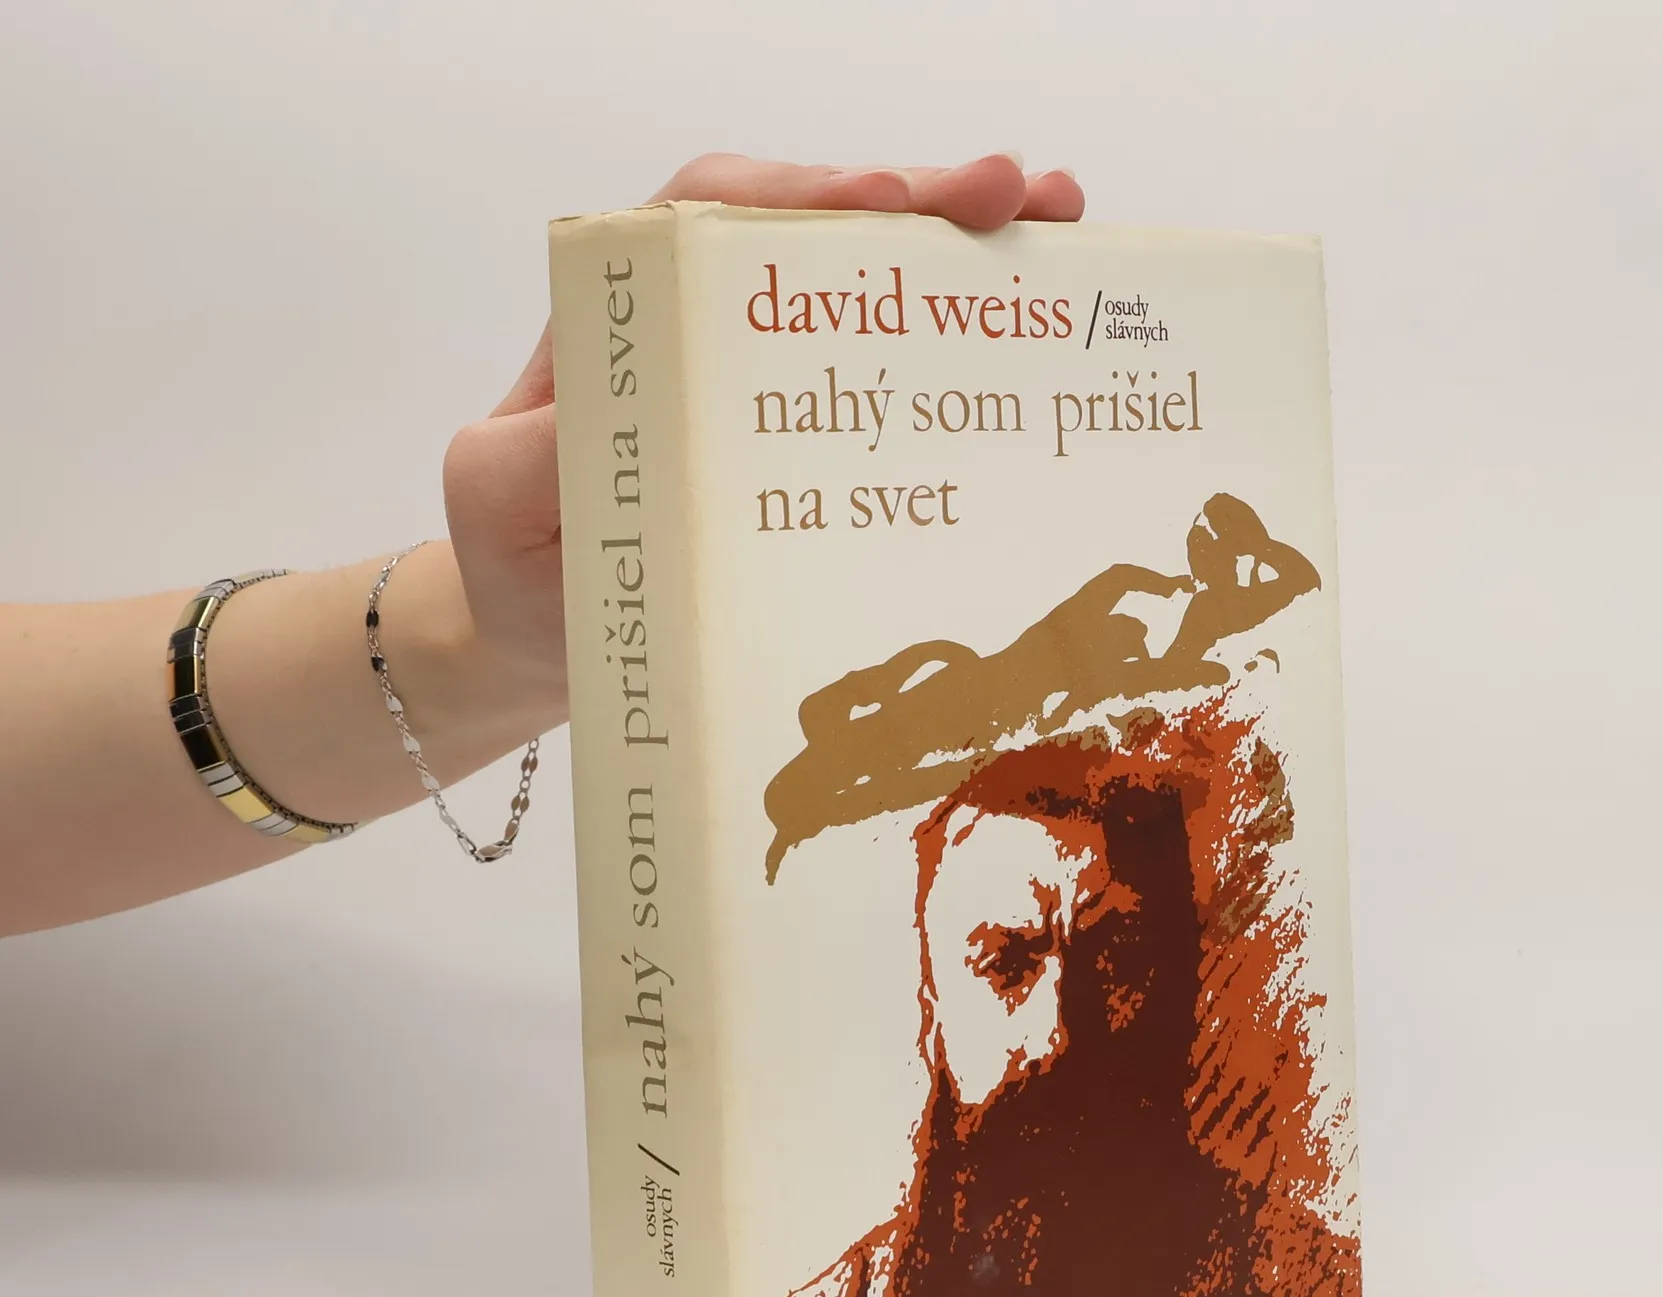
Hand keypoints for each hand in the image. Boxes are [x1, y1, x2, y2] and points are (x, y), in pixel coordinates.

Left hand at [440, 154, 1084, 715]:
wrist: (550, 629)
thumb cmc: (520, 556)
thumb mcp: (496, 499)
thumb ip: (525, 454)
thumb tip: (597, 420)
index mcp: (637, 308)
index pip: (716, 214)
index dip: (804, 199)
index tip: (879, 202)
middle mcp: (714, 316)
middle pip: (819, 224)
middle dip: (922, 200)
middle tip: (1015, 193)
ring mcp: (774, 369)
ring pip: (873, 277)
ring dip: (968, 242)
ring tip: (1059, 218)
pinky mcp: (818, 427)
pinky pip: (895, 359)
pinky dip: (966, 326)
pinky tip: (1041, 301)